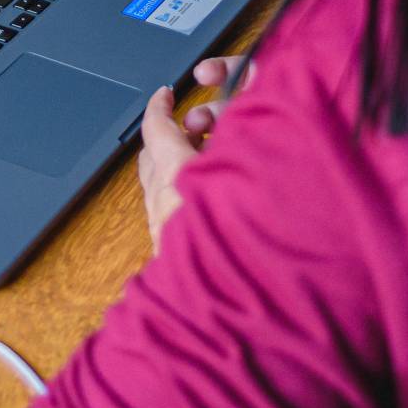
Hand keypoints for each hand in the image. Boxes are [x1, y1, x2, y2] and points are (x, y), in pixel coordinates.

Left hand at [136, 56, 250, 251]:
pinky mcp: (172, 256)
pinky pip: (171, 212)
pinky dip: (186, 193)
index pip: (157, 127)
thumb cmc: (240, 249)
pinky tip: (216, 199)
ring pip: (161, 183)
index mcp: (177, 175)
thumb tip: (249, 108)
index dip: (160, 105)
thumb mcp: (252, 177)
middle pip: (155, 154)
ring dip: (180, 163)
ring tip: (216, 158)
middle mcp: (164, 200)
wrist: (226, 317)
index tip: (166, 91)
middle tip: (201, 121)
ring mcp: (164, 231)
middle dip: (173, 131)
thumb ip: (246, 140)